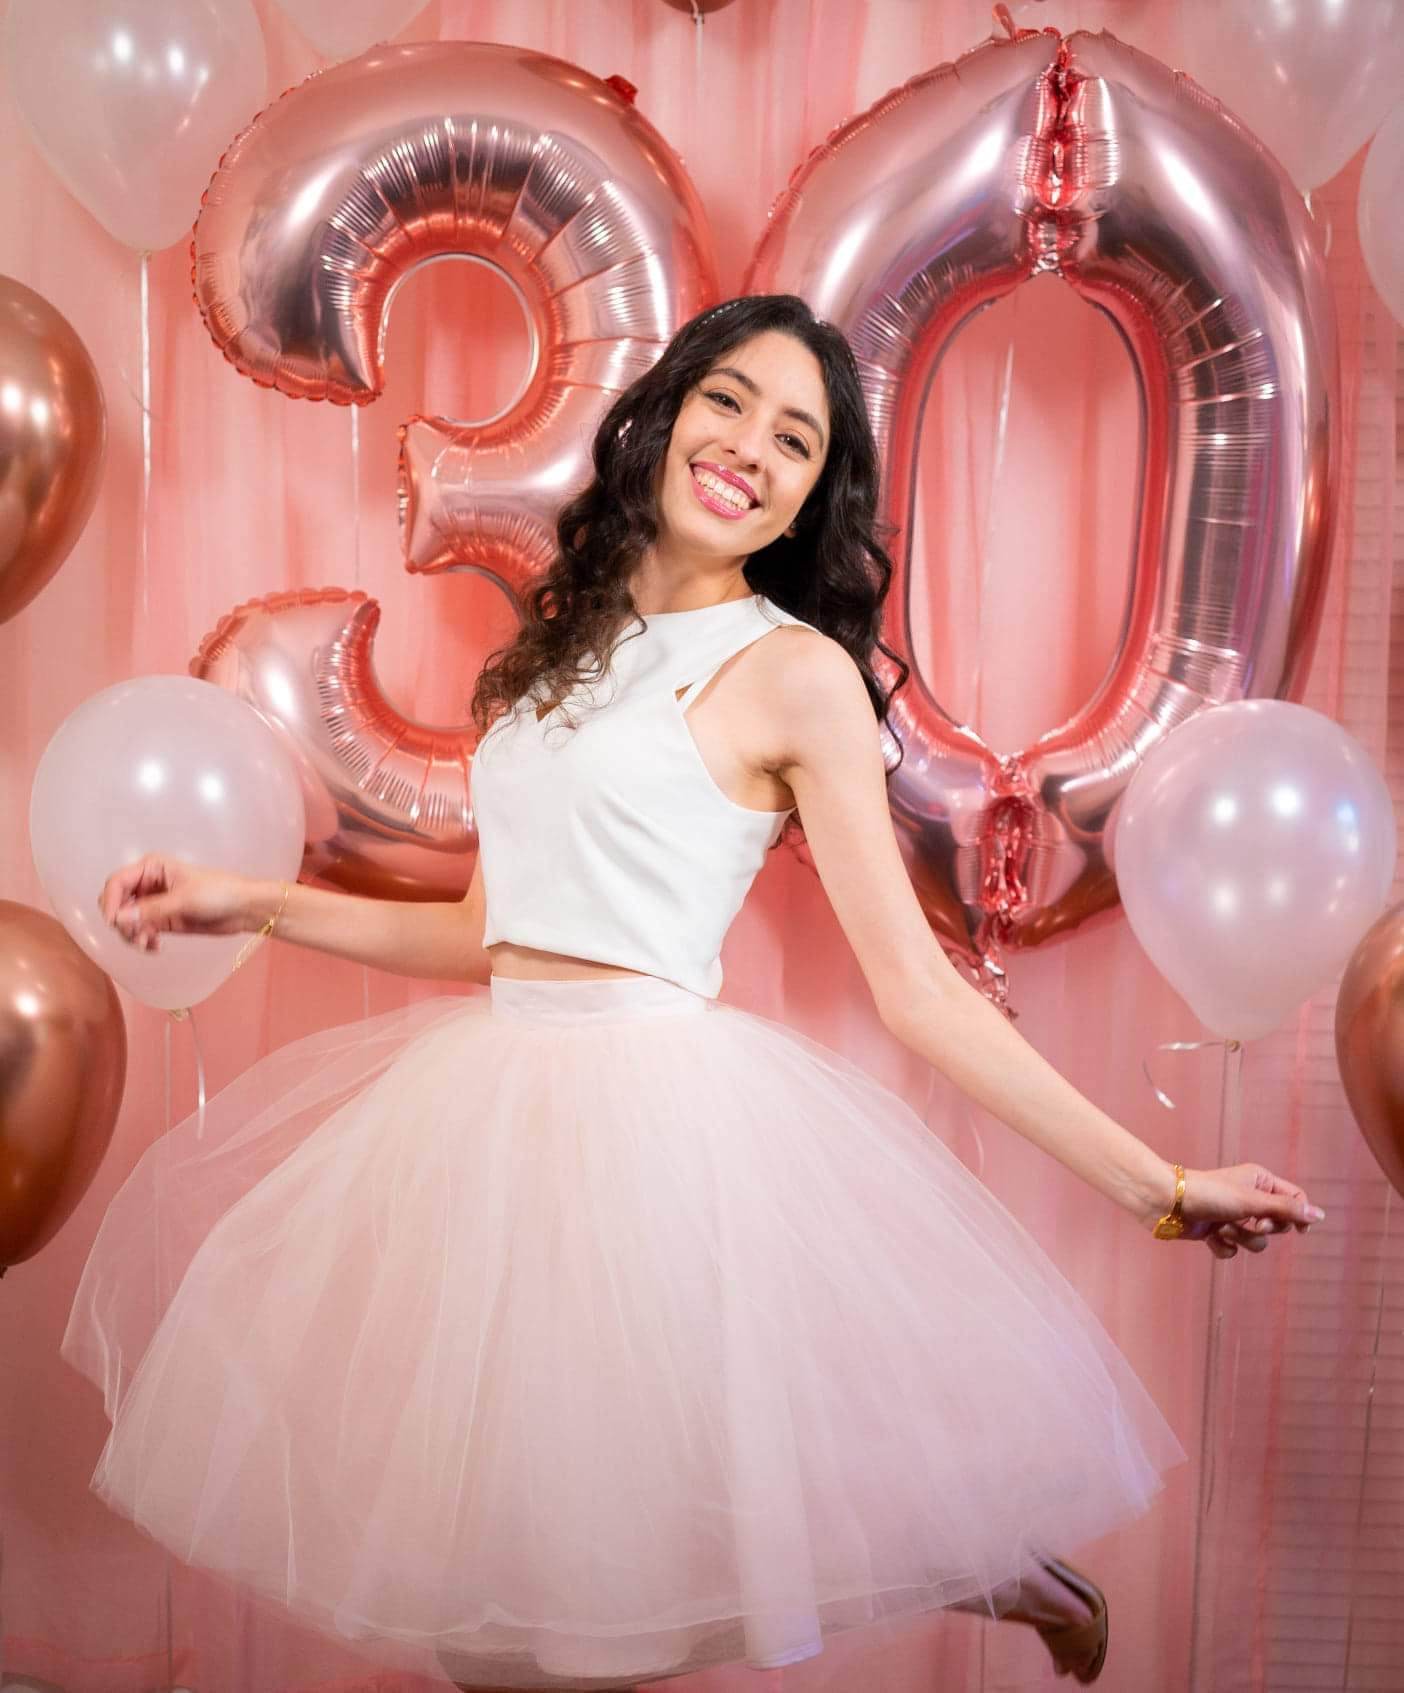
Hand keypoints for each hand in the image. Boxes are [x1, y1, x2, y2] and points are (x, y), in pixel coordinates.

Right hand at [98, 854, 261, 951]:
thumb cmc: (219, 892)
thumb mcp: (184, 899)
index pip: (116, 882)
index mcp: (151, 868)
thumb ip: (152, 910)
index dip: (110, 901)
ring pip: (126, 921)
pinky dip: (142, 941)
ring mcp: (153, 904)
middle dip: (121, 921)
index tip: (114, 921)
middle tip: (136, 934)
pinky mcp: (161, 920)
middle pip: (116, 903)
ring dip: (131, 934)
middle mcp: (148, 884)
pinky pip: (139, 931)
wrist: (242, 909)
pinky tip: (155, 947)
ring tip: (148, 943)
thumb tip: (120, 918)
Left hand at [1146, 1162, 1324, 1259]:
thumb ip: (1285, 1210)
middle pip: (1278, 1224)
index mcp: (1260, 1181)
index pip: (1294, 1199)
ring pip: (1257, 1241)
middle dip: (1263, 1228)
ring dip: (1241, 1238)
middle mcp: (1249, 1198)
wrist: (1165, 1202)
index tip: (1298, 1231)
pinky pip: (1234, 1250)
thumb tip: (1319, 1216)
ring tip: (1222, 1227)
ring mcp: (1233, 1216)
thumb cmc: (1208, 1194)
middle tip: (1249, 1221)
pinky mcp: (1217, 1232)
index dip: (1298, 1216)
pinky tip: (1209, 1236)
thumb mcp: (1251, 1201)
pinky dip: (1224, 1246)